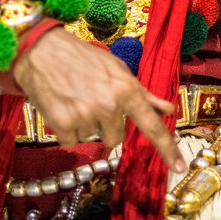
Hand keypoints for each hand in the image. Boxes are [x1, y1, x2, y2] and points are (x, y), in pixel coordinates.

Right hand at [13, 26, 185, 171]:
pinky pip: (72, 142)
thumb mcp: (116, 69)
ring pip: (93, 139)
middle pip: (116, 138)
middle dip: (106, 125)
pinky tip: (61, 107)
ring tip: (74, 99)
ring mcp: (86, 115)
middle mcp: (109, 104)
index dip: (167, 149)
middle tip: (92, 101)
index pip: (151, 125)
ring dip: (85, 126)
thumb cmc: (82, 57)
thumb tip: (167, 109)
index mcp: (126, 89)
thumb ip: (142, 93)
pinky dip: (66, 130)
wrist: (41, 51)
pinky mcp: (63, 124)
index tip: (179, 168)